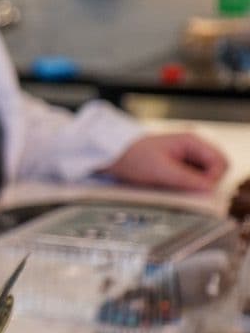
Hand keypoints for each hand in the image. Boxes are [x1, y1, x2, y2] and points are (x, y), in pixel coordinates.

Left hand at [102, 132, 227, 192]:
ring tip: (176, 188)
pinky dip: (187, 185)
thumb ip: (187, 180)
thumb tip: (209, 190)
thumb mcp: (161, 171)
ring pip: (205, 175)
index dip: (213, 178)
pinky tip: (174, 188)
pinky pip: (192, 178)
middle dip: (206, 182)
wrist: (112, 155)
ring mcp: (187, 156)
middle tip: (188, 191)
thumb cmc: (133, 157)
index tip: (200, 190)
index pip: (220, 162)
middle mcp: (193, 147)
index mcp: (192, 141)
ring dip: (196, 185)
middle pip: (216, 169)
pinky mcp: (179, 165)